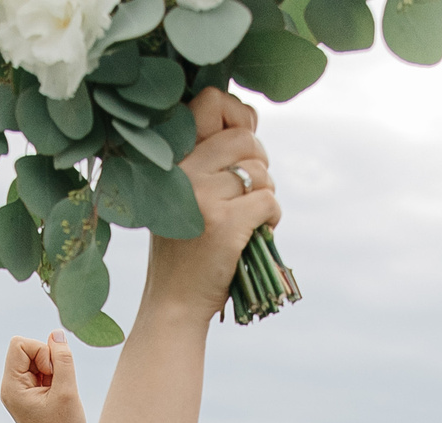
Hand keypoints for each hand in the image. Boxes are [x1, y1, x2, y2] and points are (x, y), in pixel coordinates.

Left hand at [2, 331, 84, 422]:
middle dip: (48, 360)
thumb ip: (63, 359)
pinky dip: (53, 378)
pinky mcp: (28, 395)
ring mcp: (18, 391)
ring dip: (53, 370)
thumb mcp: (68, 392)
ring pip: (36, 359)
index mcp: (11, 386)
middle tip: (58, 385)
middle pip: (27, 348)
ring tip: (59, 394)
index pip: (19, 344)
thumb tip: (56, 333)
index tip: (52, 374)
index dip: (41, 351)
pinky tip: (58, 397)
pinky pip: (40, 371)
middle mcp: (10, 386)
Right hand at [142, 89, 277, 321]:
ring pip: (261, 172)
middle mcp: (182, 170)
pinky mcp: (226, 222)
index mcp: (170, 158)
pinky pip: (269, 200)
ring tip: (249, 220)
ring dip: (266, 195)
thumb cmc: (184, 248)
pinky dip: (272, 218)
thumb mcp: (181, 194)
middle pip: (245, 138)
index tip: (242, 148)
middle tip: (248, 194)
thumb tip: (249, 124)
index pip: (211, 101)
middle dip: (259, 164)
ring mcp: (202, 196)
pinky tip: (256, 234)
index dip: (238, 116)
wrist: (174, 303)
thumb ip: (206, 159)